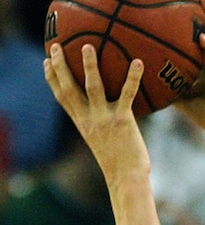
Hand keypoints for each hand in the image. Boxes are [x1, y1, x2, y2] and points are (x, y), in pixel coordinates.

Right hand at [44, 42, 148, 184]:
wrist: (127, 179)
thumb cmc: (120, 164)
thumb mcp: (105, 144)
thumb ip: (103, 128)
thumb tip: (111, 118)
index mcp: (83, 124)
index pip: (62, 98)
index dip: (52, 79)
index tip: (47, 62)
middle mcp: (89, 120)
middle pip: (69, 88)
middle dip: (60, 66)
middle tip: (56, 46)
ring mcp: (104, 119)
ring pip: (92, 87)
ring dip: (89, 66)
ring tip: (88, 47)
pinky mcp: (123, 120)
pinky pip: (127, 93)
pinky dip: (133, 77)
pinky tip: (138, 62)